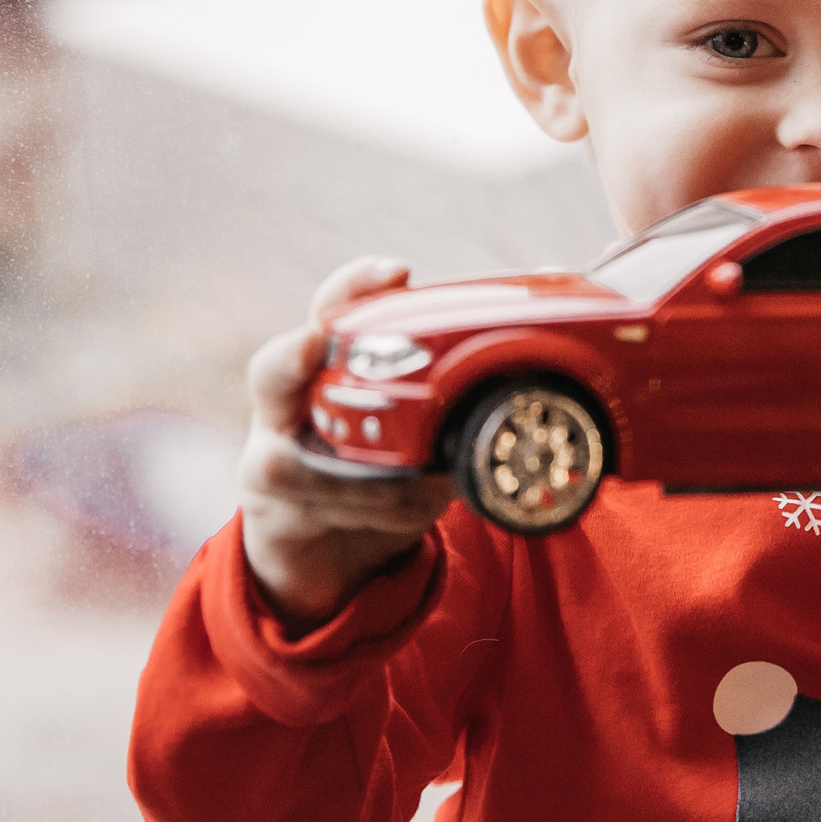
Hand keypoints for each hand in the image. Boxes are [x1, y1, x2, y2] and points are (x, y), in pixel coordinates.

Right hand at [237, 255, 460, 633]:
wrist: (341, 550)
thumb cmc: (389, 466)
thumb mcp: (433, 419)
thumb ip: (474, 374)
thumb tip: (549, 292)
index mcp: (333, 364)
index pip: (334, 307)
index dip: (357, 285)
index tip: (399, 271)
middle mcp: (291, 404)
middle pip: (271, 370)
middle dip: (292, 356)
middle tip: (314, 344)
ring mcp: (273, 462)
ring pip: (292, 457)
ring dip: (366, 475)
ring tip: (428, 482)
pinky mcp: (278, 516)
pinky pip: (319, 510)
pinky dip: (378, 510)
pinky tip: (418, 506)